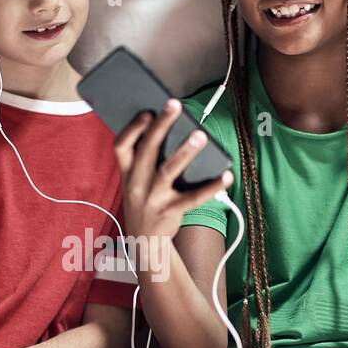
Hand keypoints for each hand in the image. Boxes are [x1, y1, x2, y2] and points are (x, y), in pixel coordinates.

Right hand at [113, 100, 232, 250]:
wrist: (145, 242)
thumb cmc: (145, 202)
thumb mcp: (136, 182)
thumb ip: (146, 160)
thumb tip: (169, 128)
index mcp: (127, 173)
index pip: (121, 146)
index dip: (132, 128)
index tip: (146, 112)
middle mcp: (136, 184)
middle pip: (147, 151)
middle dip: (160, 126)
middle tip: (174, 105)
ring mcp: (153, 199)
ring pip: (168, 171)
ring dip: (184, 152)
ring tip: (200, 135)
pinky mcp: (170, 212)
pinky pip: (193, 198)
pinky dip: (211, 186)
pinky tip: (227, 176)